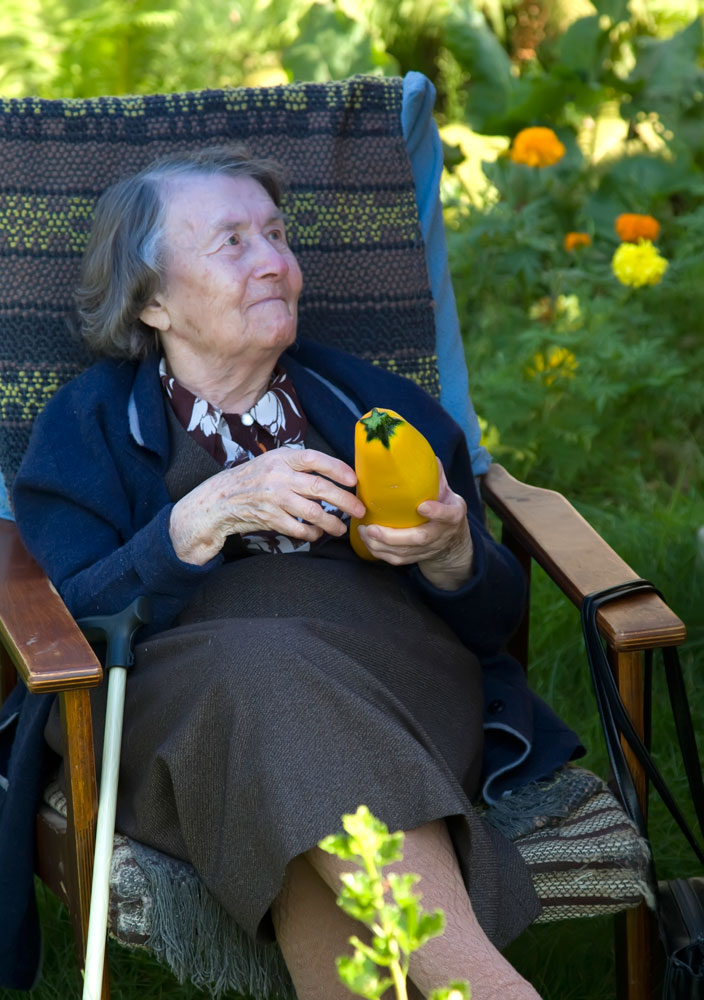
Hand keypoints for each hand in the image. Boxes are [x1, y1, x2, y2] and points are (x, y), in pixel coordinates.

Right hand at [169, 447, 364, 564]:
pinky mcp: (270, 518)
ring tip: (341, 528)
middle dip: (344, 500)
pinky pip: (298, 529)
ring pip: (312, 512)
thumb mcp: (274, 462)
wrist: (221, 499)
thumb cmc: (254, 479)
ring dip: (331, 522)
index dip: (336, 468)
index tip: (353, 479)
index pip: (314, 459)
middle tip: (359, 509)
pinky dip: (311, 533)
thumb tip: (335, 474)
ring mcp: (274, 498)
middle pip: (319, 488)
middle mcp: (278, 476)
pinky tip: (317, 533)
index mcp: (281, 458)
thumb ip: (299, 466)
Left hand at [357, 461, 473, 589]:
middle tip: (372, 528)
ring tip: (364, 532)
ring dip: (381, 546)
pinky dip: (381, 554)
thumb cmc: (444, 506)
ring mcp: (429, 549)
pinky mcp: (417, 558)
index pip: (447, 514)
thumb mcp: (446, 489)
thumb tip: (414, 450)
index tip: (422, 506)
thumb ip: (434, 473)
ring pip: (405, 553)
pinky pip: (398, 560)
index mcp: (453, 514)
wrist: (453, 540)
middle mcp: (441, 534)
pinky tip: (367, 542)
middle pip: (420, 539)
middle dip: (394, 536)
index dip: (436, 512)